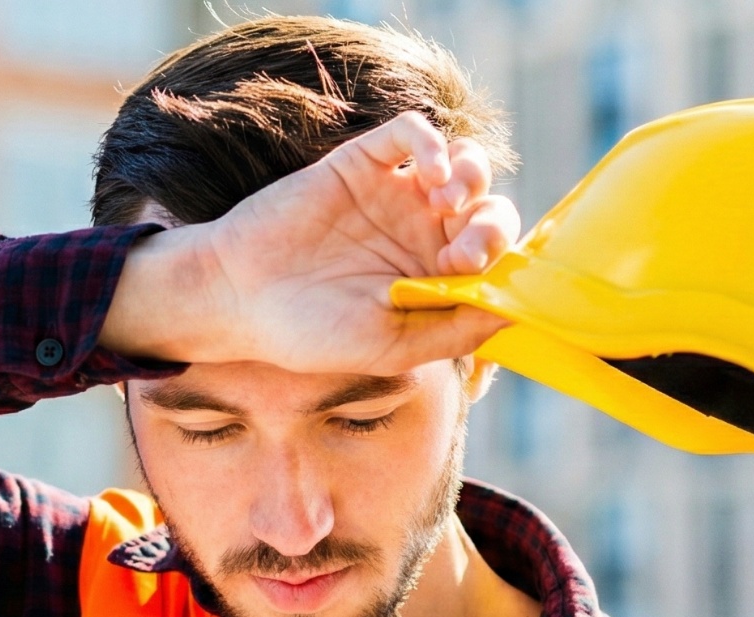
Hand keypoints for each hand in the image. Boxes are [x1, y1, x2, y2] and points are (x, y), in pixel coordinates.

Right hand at [97, 112, 518, 374]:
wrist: (237, 298)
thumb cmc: (308, 333)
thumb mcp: (390, 347)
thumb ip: (454, 330)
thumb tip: (516, 311)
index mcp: (431, 281)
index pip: (495, 261)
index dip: (500, 262)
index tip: (466, 275)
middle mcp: (420, 236)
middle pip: (490, 211)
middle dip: (491, 226)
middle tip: (460, 249)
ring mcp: (394, 196)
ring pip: (465, 166)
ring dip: (473, 178)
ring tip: (445, 201)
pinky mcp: (363, 162)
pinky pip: (415, 133)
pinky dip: (434, 143)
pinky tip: (428, 173)